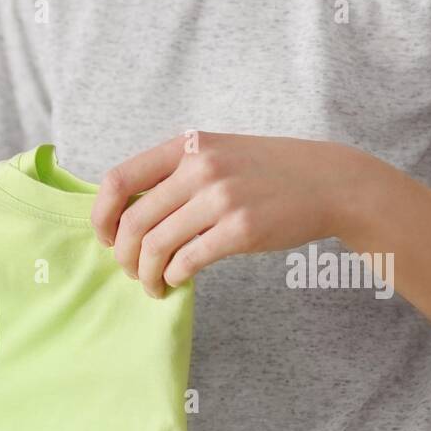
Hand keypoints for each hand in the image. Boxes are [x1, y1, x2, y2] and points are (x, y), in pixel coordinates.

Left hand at [91, 132, 371, 296]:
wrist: (328, 182)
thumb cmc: (265, 172)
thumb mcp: (216, 153)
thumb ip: (173, 174)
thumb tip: (122, 214)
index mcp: (186, 146)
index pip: (118, 180)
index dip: (102, 217)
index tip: (106, 238)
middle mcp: (200, 167)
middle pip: (133, 223)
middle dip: (124, 257)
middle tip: (132, 271)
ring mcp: (221, 198)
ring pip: (156, 247)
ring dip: (146, 274)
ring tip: (153, 284)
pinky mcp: (241, 229)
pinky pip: (187, 261)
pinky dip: (174, 277)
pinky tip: (178, 280)